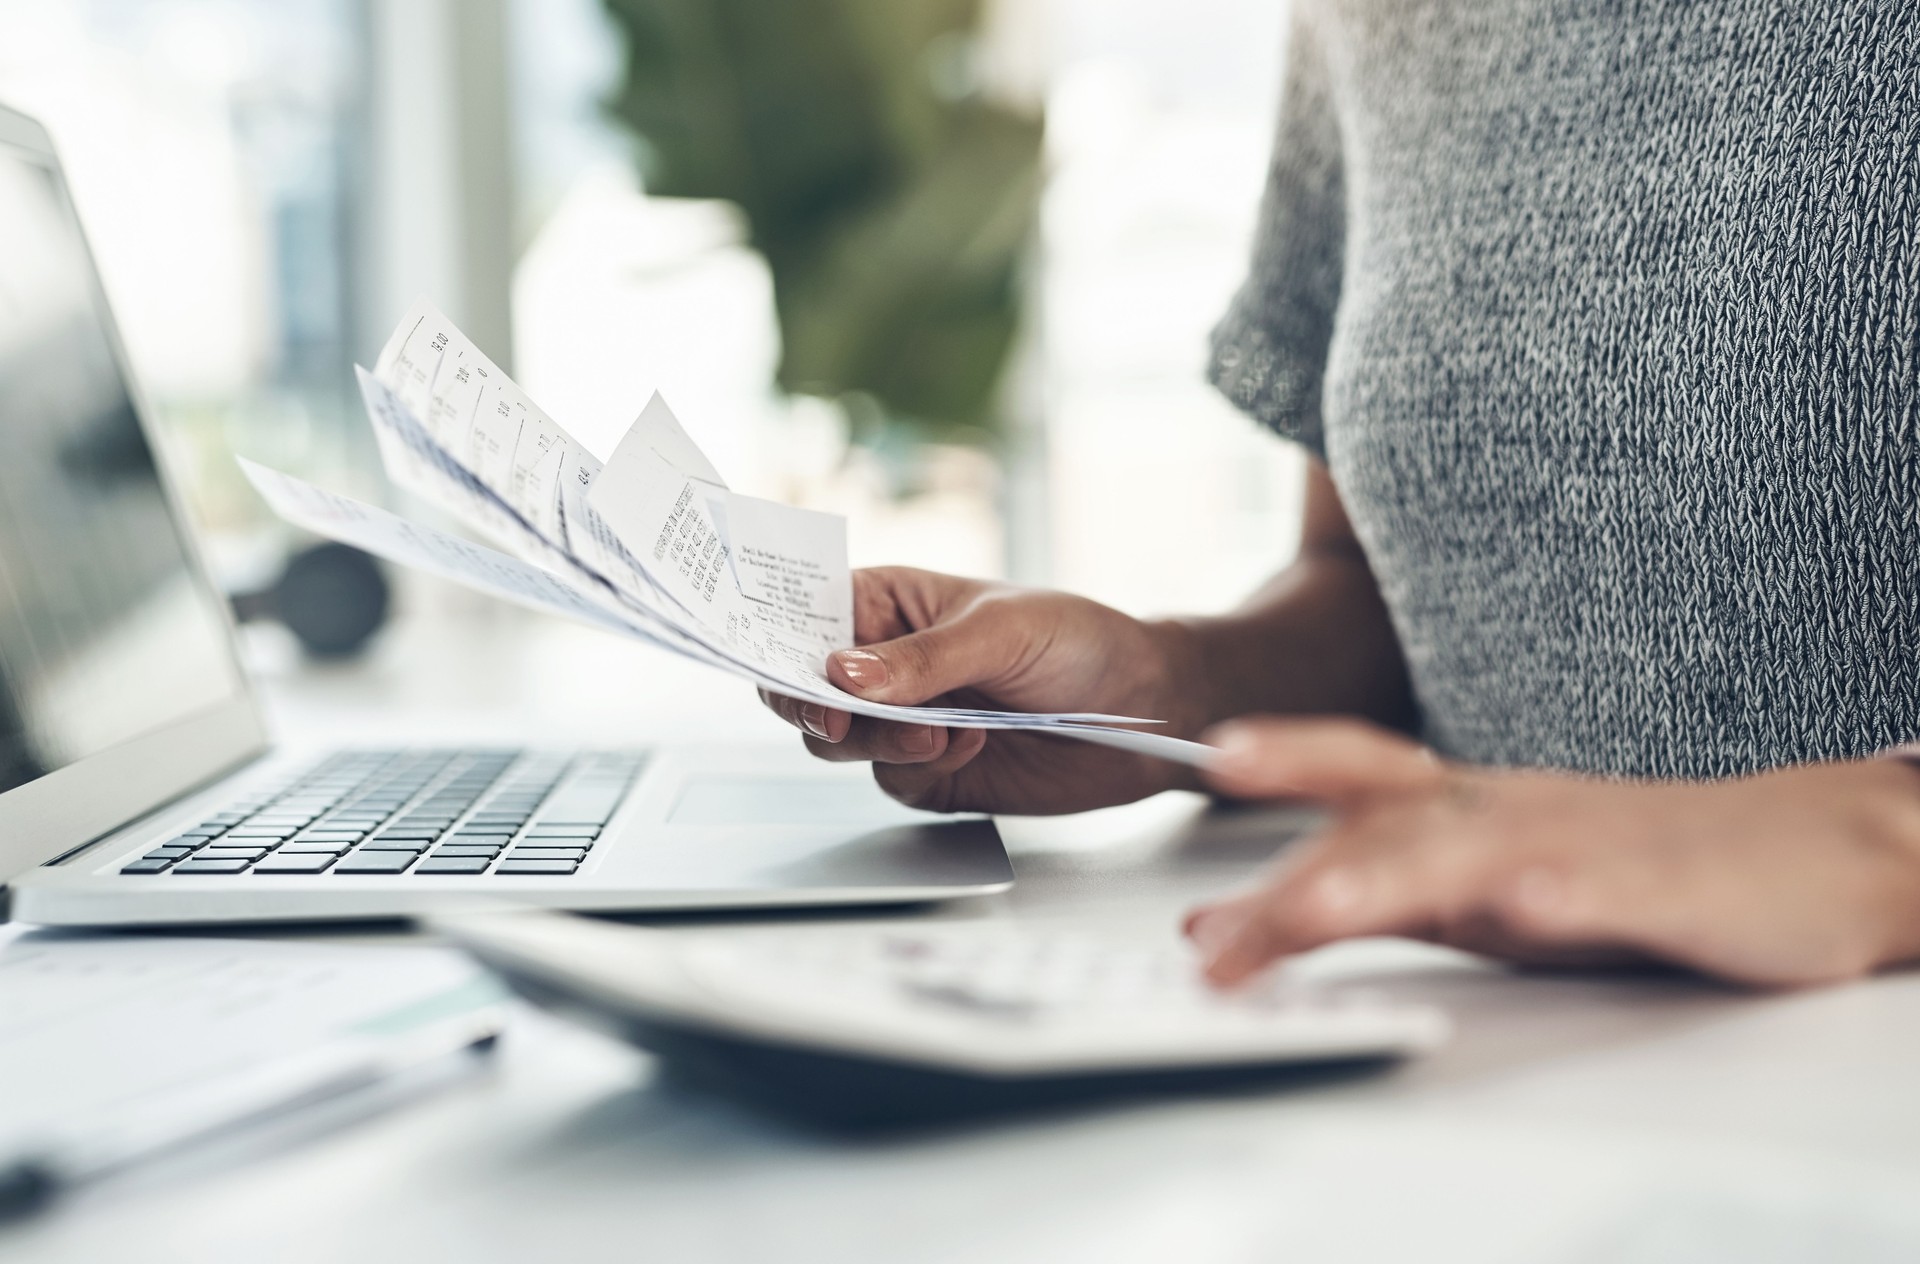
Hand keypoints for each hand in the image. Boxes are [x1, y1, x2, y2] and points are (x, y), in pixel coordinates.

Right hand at [760, 567, 1208, 814]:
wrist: (1147, 712)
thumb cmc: (1081, 642)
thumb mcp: (1002, 630)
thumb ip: (922, 657)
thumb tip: (843, 673)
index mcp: (887, 603)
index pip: (803, 617)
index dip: (779, 641)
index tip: (794, 670)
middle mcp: (883, 664)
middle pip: (804, 690)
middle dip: (817, 707)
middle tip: (843, 721)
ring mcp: (901, 721)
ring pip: (836, 743)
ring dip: (876, 740)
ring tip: (942, 729)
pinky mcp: (926, 773)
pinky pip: (887, 781)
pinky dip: (916, 768)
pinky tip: (967, 744)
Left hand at [1183, 718, 1919, 987]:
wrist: (1796, 853)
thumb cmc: (1611, 865)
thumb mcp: (1462, 890)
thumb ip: (1344, 893)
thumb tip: (1216, 924)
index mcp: (1455, 806)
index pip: (1349, 778)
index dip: (1277, 767)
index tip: (1203, 763)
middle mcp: (1502, 809)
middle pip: (1388, 824)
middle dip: (1303, 863)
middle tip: (1225, 915)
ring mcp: (1579, 841)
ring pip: (1476, 850)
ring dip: (1395, 873)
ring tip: (1328, 903)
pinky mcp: (1663, 886)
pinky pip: (1611, 888)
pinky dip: (1567, 895)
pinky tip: (1535, 905)